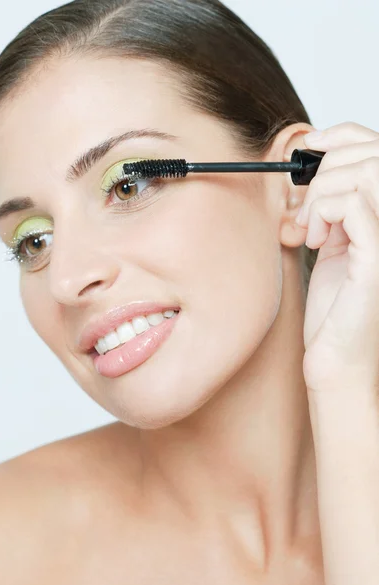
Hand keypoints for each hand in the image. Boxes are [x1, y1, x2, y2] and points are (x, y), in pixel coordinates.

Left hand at [296, 122, 378, 393]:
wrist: (336, 359)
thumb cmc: (333, 310)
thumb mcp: (330, 247)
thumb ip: (332, 211)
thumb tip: (317, 176)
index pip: (375, 148)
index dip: (344, 135)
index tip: (309, 145)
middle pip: (371, 154)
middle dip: (324, 171)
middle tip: (303, 210)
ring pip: (363, 175)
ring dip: (321, 195)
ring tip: (309, 229)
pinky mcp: (377, 257)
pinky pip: (356, 206)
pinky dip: (325, 213)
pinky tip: (315, 240)